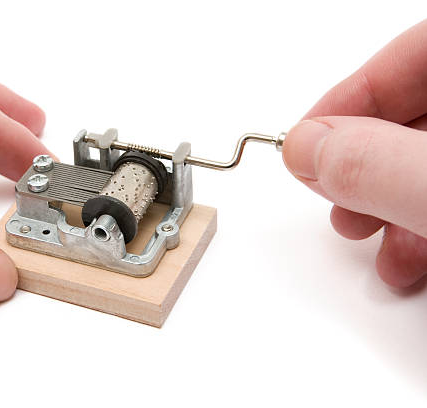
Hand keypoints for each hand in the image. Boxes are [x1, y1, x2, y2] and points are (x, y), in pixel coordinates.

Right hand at [282, 20, 426, 287]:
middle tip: (328, 190)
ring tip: (361, 234)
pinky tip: (402, 261)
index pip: (418, 52)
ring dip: (383, 199)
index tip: (305, 139)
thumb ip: (379, 166)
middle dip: (362, 157)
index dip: (352, 94)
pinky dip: (418, 225)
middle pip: (418, 108)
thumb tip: (309, 146)